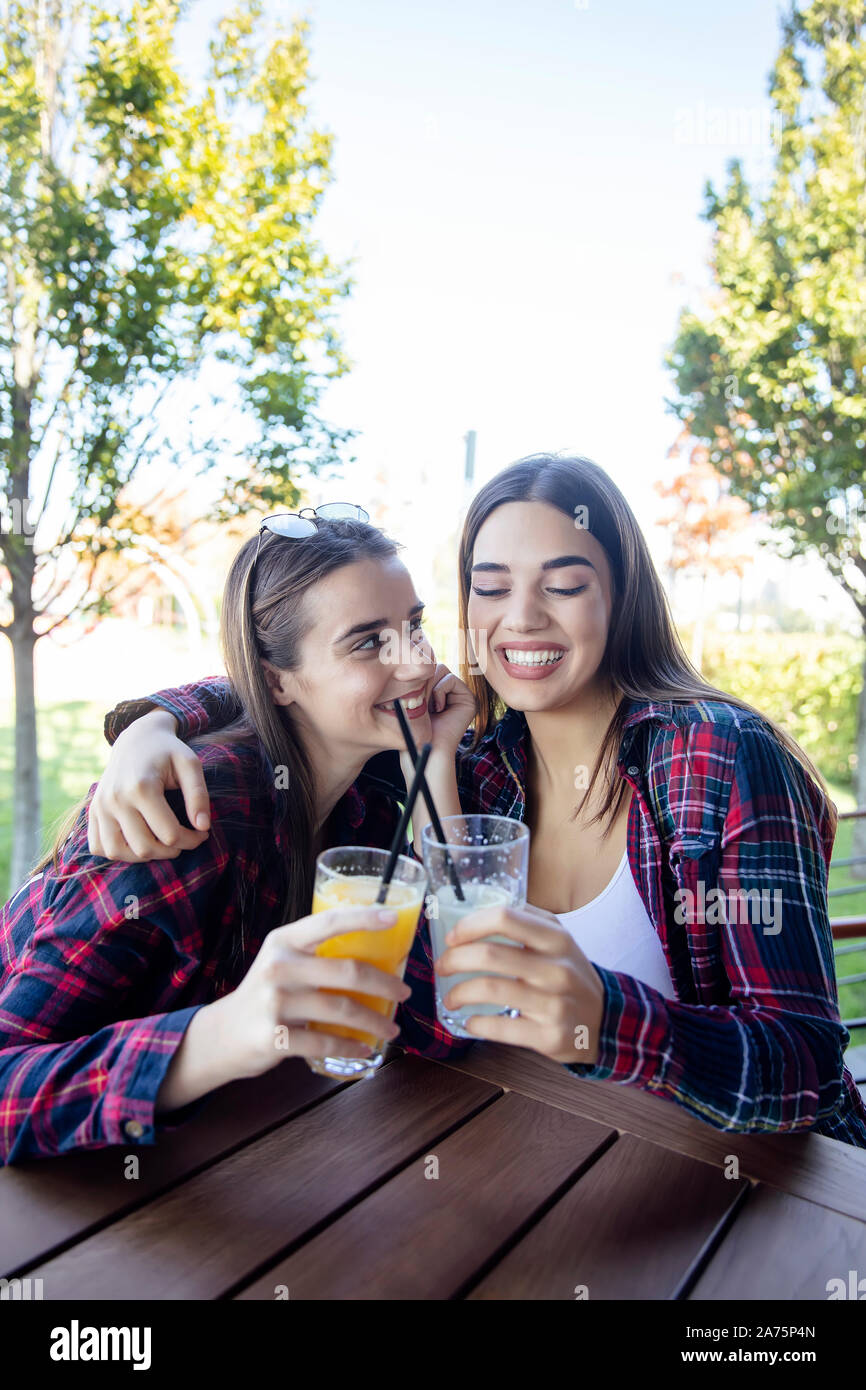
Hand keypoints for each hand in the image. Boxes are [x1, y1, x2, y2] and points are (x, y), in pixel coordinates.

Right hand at [88, 709, 211, 860]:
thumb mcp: (190, 765)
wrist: (136, 739)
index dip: (191, 840)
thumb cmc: (168, 751)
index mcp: (141, 787)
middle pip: (144, 847)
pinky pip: (99, 846)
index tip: (202, 833)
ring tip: (162, 844)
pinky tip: (137, 842)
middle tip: (185, 839)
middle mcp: (115, 799)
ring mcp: (100, 806)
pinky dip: (118, 852)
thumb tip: (203, 827)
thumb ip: (198, 795)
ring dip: (144, 856)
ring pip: (118, 852)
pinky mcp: (92, 811)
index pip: (169, 834)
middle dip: (171, 851)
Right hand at [222, 905, 413, 1074]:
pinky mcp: (275, 1036)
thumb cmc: (264, 994)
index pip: (328, 921)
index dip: (363, 917)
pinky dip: (351, 1047)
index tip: (393, 917)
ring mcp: (275, 1002)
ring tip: (391, 1029)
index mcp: (284, 942)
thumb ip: (315, 955)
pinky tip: (364, 1049)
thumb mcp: (282, 963)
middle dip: (385, 983)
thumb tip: (376, 955)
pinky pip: (326, 1042)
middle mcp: (279, 967)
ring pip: (342, 1009)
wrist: (222, 1035)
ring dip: (375, 1021)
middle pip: (347, 971)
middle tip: (404, 992)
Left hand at [398, 661, 476, 789]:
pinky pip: (450, 679)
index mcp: (436, 692)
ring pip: (440, 670)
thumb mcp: (408, 699)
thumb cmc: (412, 730)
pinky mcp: (469, 699)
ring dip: (428, 688)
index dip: (414, 679)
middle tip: (418, 703)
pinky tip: (437, 709)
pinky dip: (439, 692)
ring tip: (427, 708)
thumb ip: (413, 679)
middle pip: (432, 666)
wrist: (425, 750)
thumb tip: (408, 655)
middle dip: (421, 683)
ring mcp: (461, 695)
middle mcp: (450, 692)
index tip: (410, 700)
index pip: (423, 669)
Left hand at [432, 903, 605, 1064]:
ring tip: (450, 998)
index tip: (451, 937)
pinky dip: (477, 1024)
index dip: (470, 925)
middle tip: (442, 967)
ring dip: (459, 994)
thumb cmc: (570, 975)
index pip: (505, 918)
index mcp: (556, 939)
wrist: (606, 1021)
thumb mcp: (560, 941)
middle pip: (490, 955)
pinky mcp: (550, 1036)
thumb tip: (475, 915)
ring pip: (491, 991)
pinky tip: (470, 1022)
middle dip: (455, 960)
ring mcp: (555, 1004)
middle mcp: (557, 969)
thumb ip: (526, 922)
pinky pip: (501, 1028)